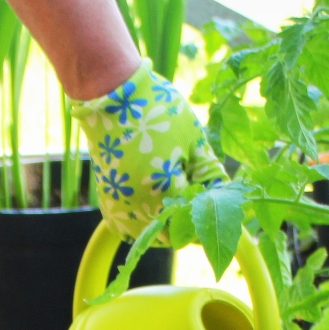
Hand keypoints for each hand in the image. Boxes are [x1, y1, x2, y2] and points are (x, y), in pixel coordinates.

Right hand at [71, 59, 226, 240]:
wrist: (111, 93)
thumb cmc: (157, 110)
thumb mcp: (193, 139)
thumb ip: (208, 172)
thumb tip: (222, 194)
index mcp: (163, 192)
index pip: (193, 223)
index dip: (206, 218)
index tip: (214, 205)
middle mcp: (137, 206)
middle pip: (170, 236)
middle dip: (186, 225)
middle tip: (197, 203)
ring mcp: (118, 204)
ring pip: (147, 235)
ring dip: (163, 228)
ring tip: (176, 204)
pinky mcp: (106, 198)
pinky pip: (126, 226)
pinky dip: (141, 222)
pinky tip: (152, 205)